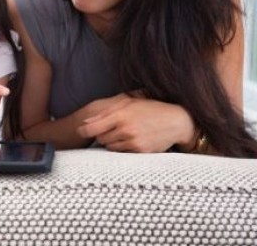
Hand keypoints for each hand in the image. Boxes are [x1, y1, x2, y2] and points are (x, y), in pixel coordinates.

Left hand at [77, 97, 194, 152]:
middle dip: (101, 134)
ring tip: (122, 133)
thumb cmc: (150, 109)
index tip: (80, 132)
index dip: (84, 131)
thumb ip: (106, 112)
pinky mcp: (140, 152)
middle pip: (100, 138)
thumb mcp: (128, 103)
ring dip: (111, 142)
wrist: (176, 121)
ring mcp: (133, 142)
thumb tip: (85, 123)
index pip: (92, 128)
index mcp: (120, 115)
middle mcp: (125, 129)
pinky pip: (122, 153)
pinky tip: (130, 140)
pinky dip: (122, 148)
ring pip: (110, 147)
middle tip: (110, 128)